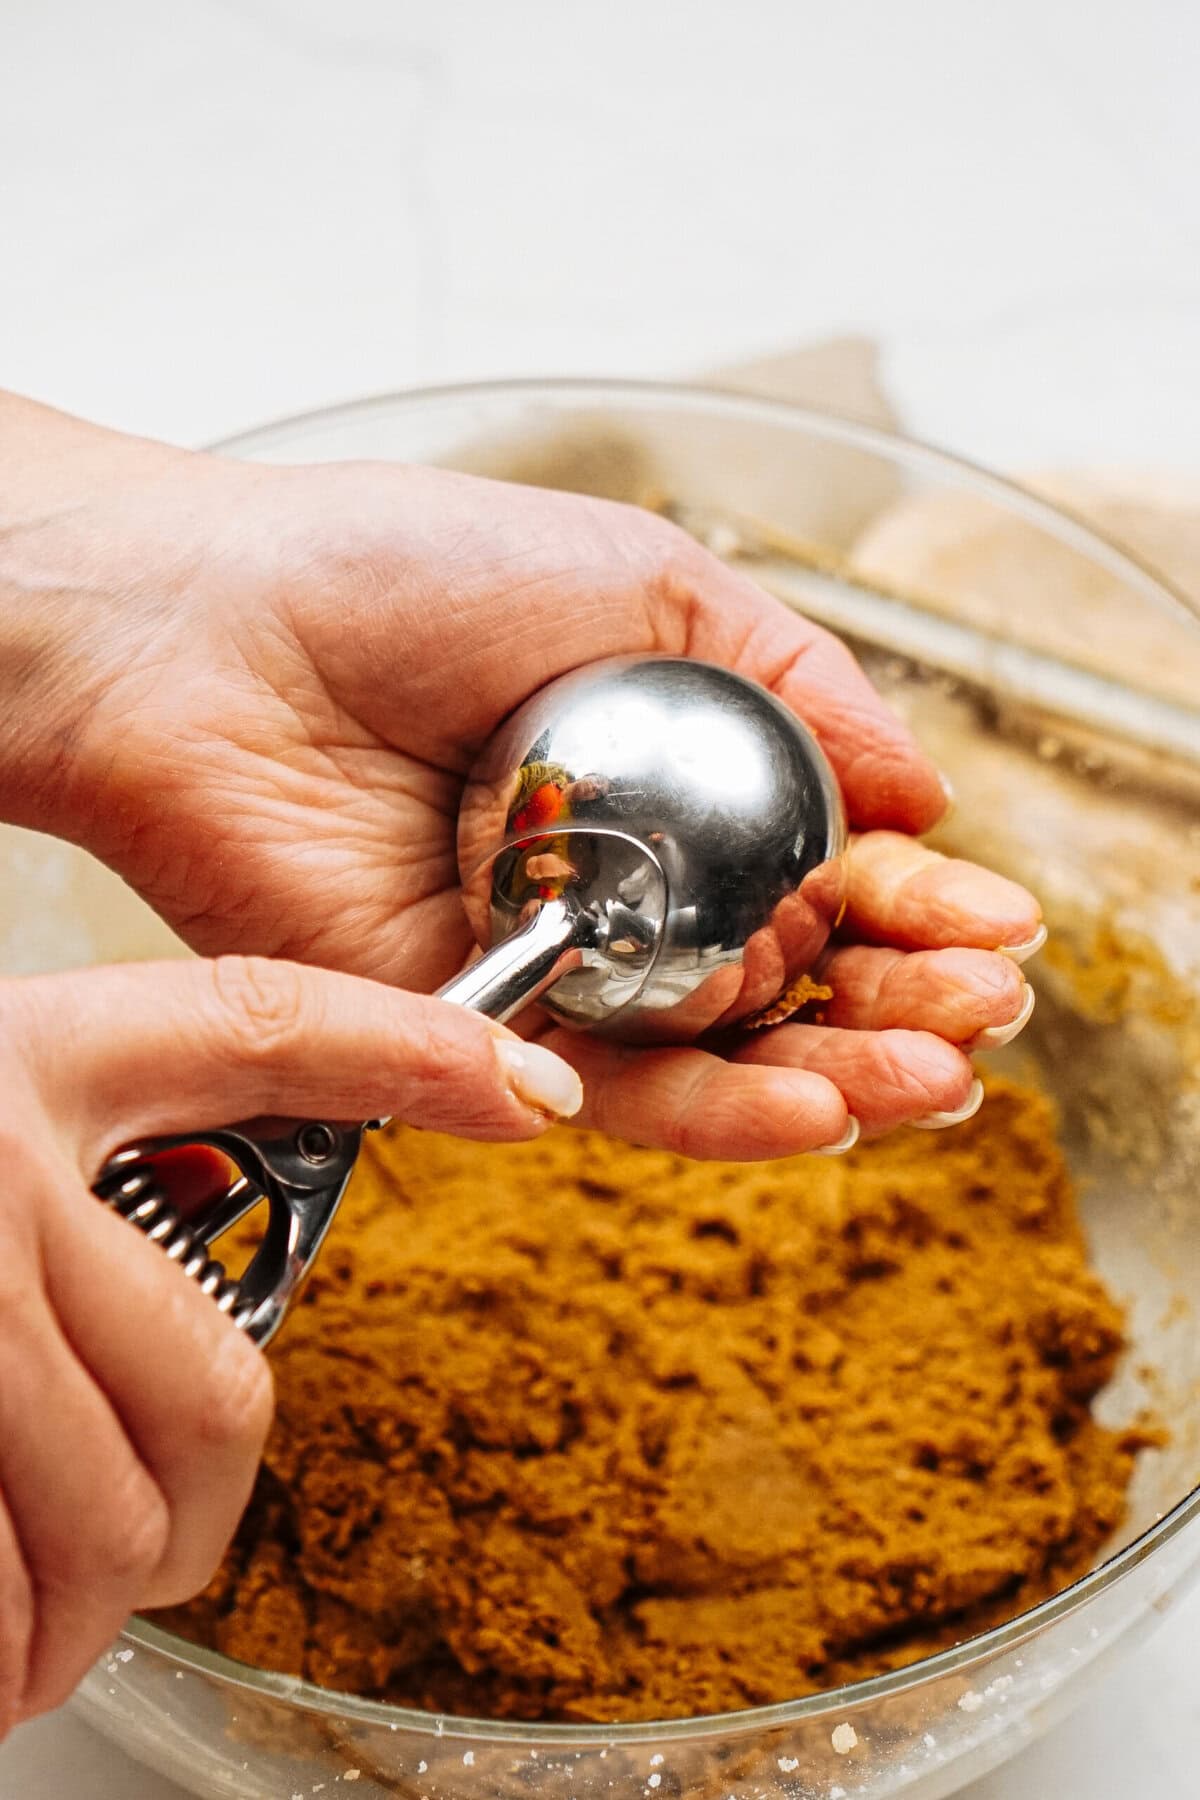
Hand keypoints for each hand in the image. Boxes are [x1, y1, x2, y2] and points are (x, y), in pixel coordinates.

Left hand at [0, 396, 1040, 1157]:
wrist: (217, 633)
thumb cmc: (405, 573)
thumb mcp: (645, 579)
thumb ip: (794, 681)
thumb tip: (923, 793)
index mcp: (666, 781)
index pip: (823, 868)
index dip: (916, 902)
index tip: (995, 923)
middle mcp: (621, 886)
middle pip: (790, 977)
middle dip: (902, 1001)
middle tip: (980, 1010)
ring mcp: (554, 968)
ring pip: (721, 1055)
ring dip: (844, 1072)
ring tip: (937, 1071)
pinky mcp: (474, 1035)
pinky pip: (615, 1096)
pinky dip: (722, 1110)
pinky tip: (819, 1102)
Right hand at [0, 951, 584, 1734]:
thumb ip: (61, 1196)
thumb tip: (200, 1367)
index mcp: (17, 1054)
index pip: (261, 1021)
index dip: (409, 1051)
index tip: (529, 1092)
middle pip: (213, 1378)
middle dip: (199, 1504)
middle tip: (158, 1548)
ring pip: (117, 1506)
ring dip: (92, 1608)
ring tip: (45, 1632)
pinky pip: (4, 1581)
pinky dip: (10, 1650)